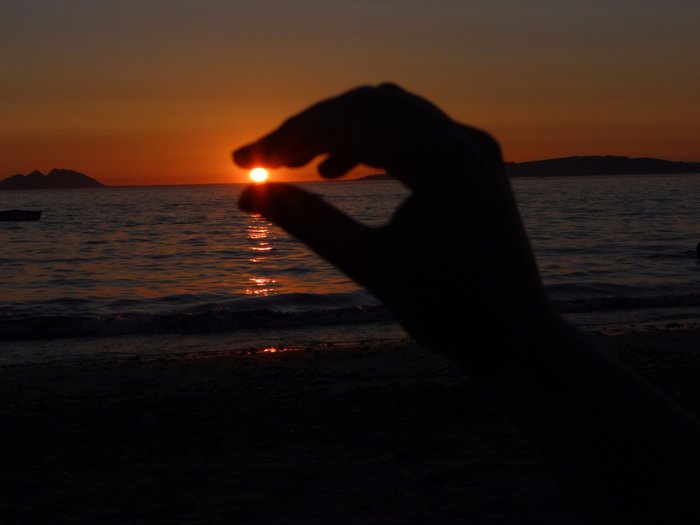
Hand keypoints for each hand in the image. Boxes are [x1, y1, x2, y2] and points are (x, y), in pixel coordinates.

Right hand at [233, 83, 552, 373]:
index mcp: (443, 161)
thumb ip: (307, 222)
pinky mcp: (475, 160)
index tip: (243, 160)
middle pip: (368, 105)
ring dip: (339, 130)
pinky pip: (413, 131)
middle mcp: (464, 140)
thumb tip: (248, 196)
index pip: (349, 124)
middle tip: (263, 158)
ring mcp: (474, 146)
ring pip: (390, 111)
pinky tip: (338, 171)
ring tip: (297, 163)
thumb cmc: (446, 312)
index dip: (288, 139)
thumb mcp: (367, 264)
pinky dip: (371, 142)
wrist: (515, 338)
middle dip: (309, 128)